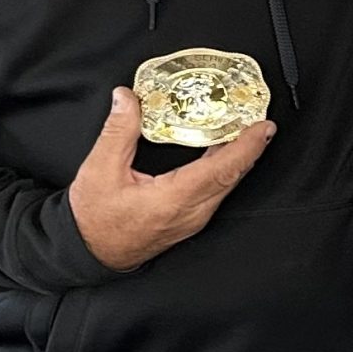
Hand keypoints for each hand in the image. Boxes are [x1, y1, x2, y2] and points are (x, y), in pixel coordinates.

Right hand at [68, 88, 274, 270]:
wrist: (89, 253)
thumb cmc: (93, 220)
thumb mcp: (100, 170)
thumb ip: (118, 131)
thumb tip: (127, 98)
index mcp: (174, 199)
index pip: (222, 170)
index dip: (246, 147)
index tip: (263, 127)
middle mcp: (192, 212)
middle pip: (232, 176)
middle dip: (250, 147)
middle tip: (258, 120)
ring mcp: (194, 218)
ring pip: (227, 185)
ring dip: (240, 158)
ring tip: (246, 130)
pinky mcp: (191, 219)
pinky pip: (217, 191)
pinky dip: (226, 169)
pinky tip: (225, 153)